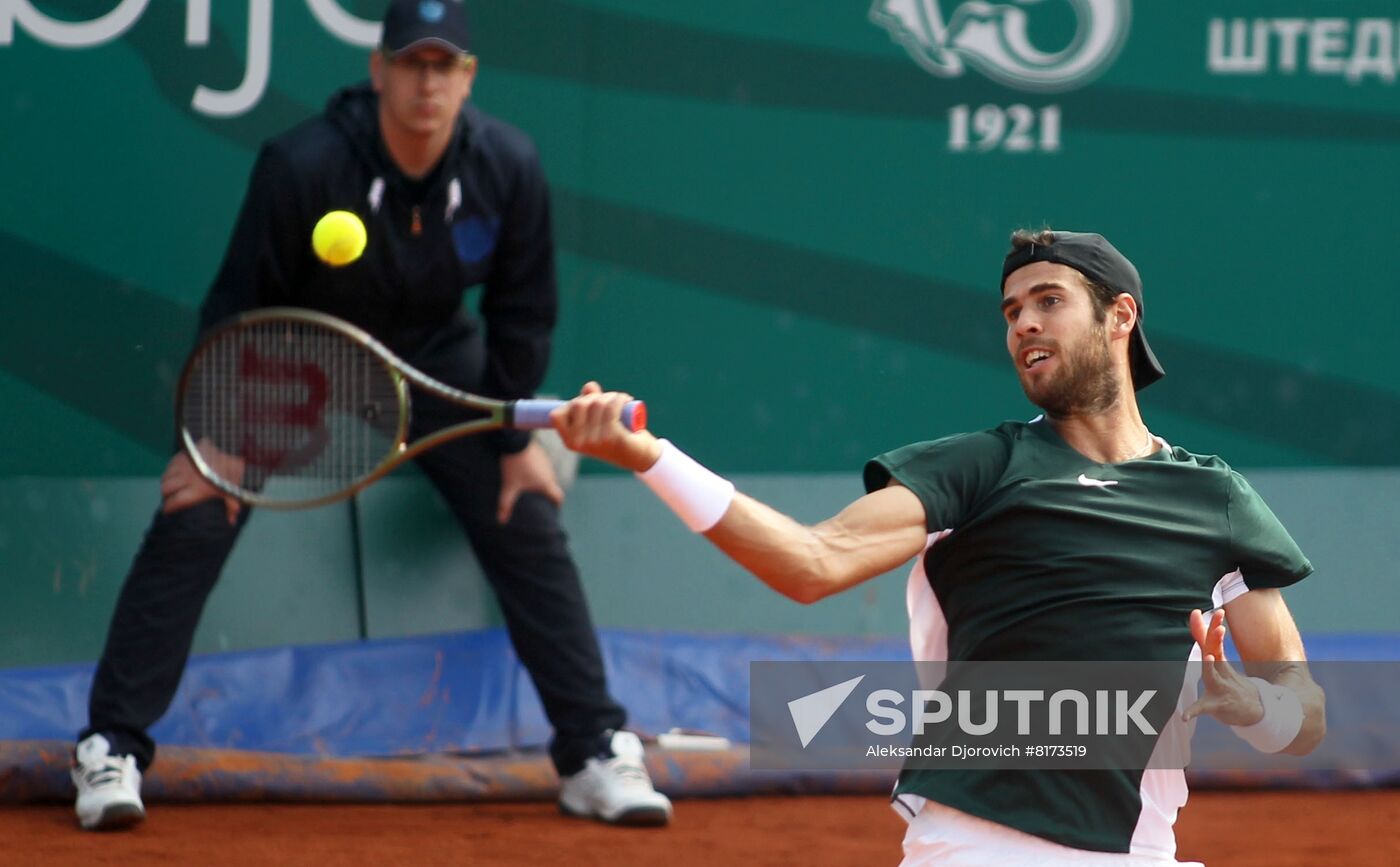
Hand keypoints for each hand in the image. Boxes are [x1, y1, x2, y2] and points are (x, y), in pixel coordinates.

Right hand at [160, 447, 241, 524]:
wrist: (232, 447)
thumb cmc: (232, 471)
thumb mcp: (233, 489)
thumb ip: (231, 506)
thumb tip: (231, 522)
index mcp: (198, 488)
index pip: (175, 501)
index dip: (169, 507)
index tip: (168, 511)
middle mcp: (187, 476)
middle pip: (166, 489)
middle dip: (166, 496)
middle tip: (170, 499)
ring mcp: (183, 464)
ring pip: (165, 476)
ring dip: (167, 483)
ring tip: (172, 488)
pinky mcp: (183, 454)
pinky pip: (169, 465)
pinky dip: (170, 471)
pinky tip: (175, 475)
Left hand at [497, 440, 564, 523]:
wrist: (514, 440)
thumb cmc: (514, 465)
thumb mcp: (509, 487)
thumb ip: (505, 505)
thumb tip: (501, 522)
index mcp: (546, 483)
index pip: (558, 497)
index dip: (557, 504)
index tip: (553, 509)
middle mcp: (550, 473)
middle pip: (552, 487)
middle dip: (547, 494)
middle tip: (538, 500)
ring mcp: (546, 462)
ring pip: (547, 476)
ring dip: (541, 481)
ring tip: (530, 486)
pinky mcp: (541, 454)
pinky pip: (542, 466)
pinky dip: (537, 471)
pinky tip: (526, 472)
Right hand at [550, 382, 661, 472]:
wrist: (640, 456)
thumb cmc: (616, 437)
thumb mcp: (598, 421)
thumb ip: (590, 402)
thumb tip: (589, 387)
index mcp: (570, 441)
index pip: (557, 415)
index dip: (571, 404)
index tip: (587, 405)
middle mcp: (579, 443)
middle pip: (578, 404)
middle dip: (595, 397)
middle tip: (609, 401)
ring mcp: (595, 441)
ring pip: (597, 403)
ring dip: (611, 396)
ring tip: (620, 401)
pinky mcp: (612, 437)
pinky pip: (611, 408)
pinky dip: (620, 399)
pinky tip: (626, 400)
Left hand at [1181, 608, 1265, 725]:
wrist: (1257, 710)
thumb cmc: (1231, 683)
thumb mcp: (1221, 663)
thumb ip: (1207, 642)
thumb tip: (1196, 617)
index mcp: (1218, 662)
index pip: (1211, 641)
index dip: (1205, 627)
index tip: (1196, 612)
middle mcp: (1220, 672)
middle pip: (1215, 652)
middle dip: (1215, 639)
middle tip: (1220, 626)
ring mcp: (1220, 688)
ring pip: (1212, 676)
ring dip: (1210, 667)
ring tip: (1208, 657)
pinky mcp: (1218, 705)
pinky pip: (1203, 708)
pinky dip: (1193, 711)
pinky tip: (1184, 716)